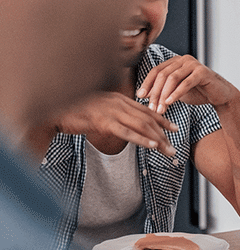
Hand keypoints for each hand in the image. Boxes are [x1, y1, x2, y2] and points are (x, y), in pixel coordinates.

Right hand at [54, 92, 177, 155]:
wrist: (55, 111)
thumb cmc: (76, 111)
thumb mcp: (100, 109)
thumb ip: (115, 113)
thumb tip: (126, 123)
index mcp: (119, 99)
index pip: (146, 110)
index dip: (162, 120)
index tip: (174, 129)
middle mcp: (119, 103)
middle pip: (148, 119)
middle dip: (164, 134)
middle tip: (174, 148)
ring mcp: (112, 112)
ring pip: (142, 126)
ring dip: (158, 139)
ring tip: (168, 150)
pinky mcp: (104, 122)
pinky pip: (127, 132)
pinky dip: (142, 139)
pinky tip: (153, 146)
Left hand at [137, 55, 237, 113]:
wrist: (220, 96)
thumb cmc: (198, 92)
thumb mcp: (176, 91)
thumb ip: (163, 90)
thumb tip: (143, 95)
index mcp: (176, 61)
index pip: (156, 70)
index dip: (147, 83)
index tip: (139, 97)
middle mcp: (184, 59)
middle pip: (163, 75)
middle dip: (155, 92)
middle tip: (151, 107)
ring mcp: (194, 64)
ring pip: (172, 78)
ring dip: (164, 95)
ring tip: (160, 109)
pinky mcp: (203, 72)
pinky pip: (186, 83)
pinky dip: (176, 93)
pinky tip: (170, 103)